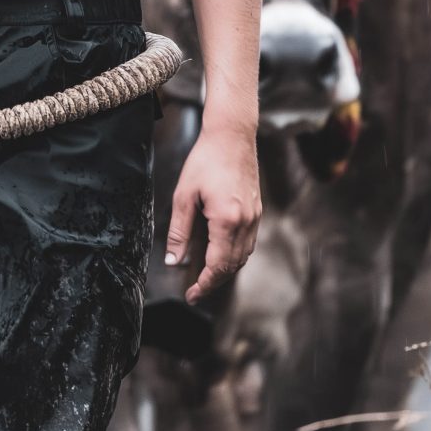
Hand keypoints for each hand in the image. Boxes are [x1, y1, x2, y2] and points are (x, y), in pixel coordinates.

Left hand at [167, 123, 260, 303]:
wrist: (232, 136)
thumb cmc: (205, 160)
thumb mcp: (184, 195)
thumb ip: (180, 231)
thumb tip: (174, 260)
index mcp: (227, 220)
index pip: (217, 265)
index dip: (204, 284)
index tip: (191, 295)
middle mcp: (246, 222)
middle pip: (232, 266)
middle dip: (213, 282)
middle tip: (195, 291)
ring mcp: (255, 217)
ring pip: (243, 257)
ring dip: (225, 270)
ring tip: (205, 276)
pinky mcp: (257, 211)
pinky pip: (248, 243)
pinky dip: (235, 256)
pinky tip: (221, 254)